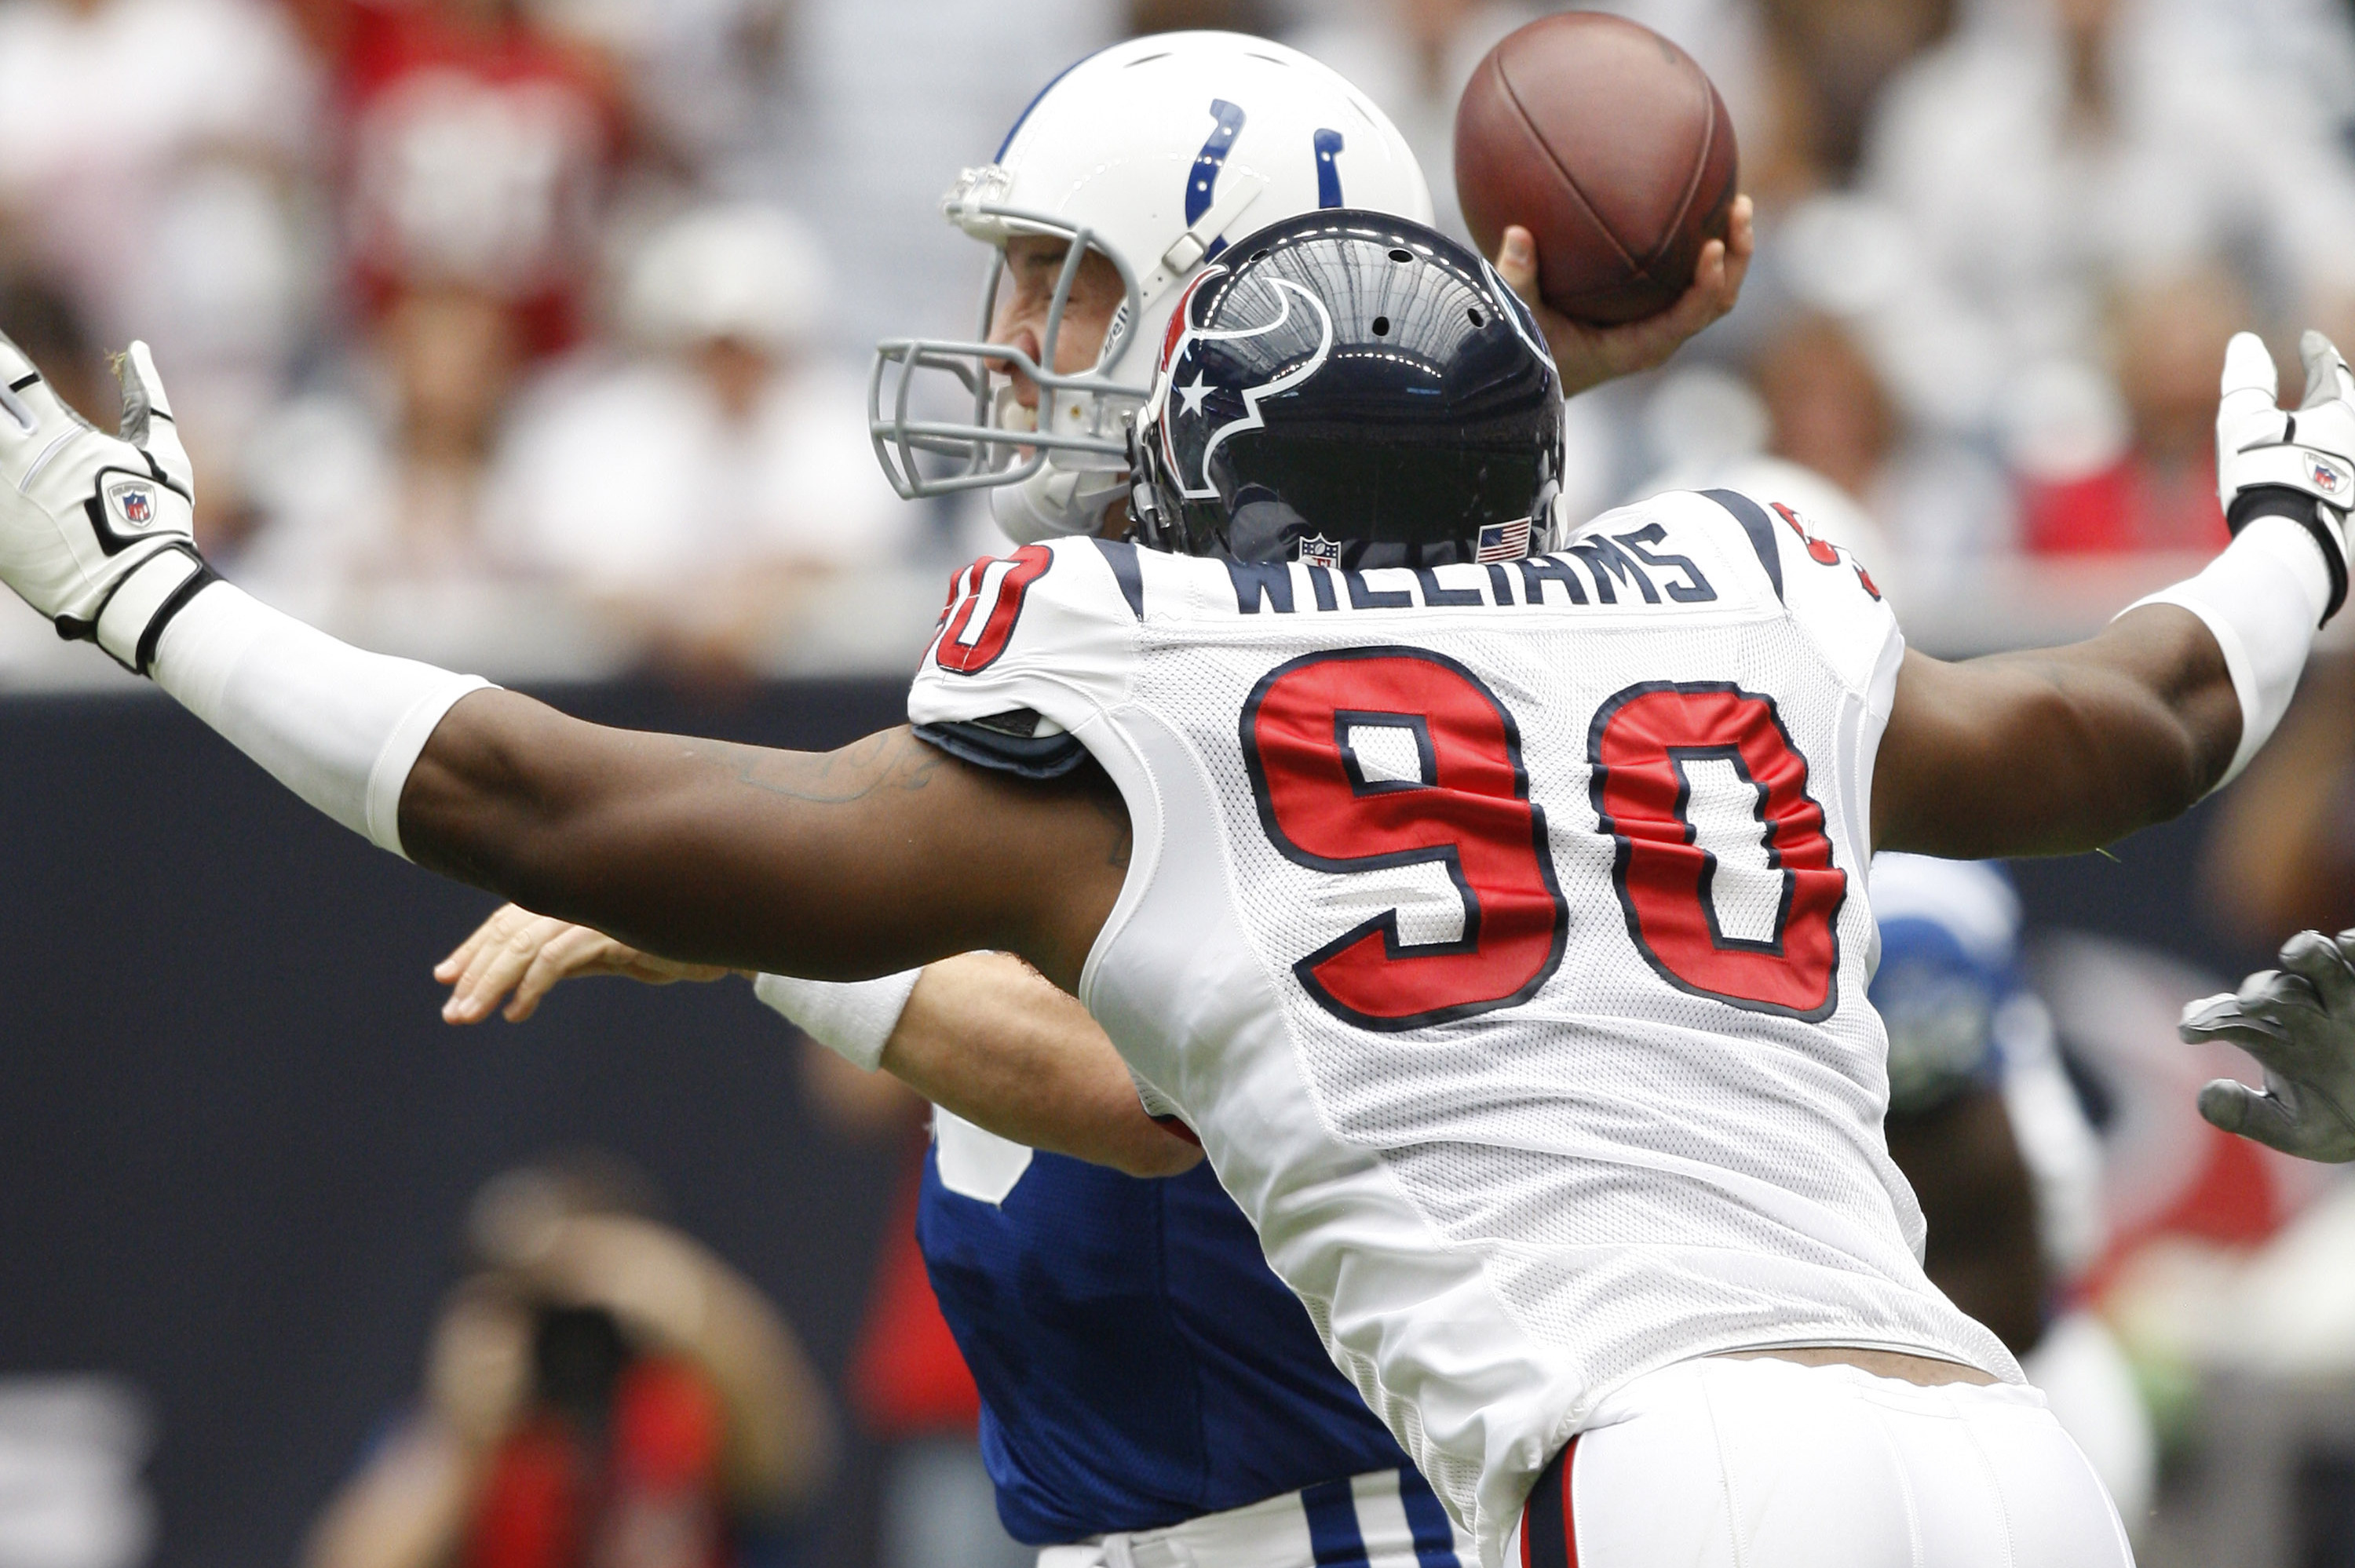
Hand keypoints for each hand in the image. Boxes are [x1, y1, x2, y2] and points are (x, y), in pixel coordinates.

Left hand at [0, 334, 207, 671]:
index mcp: (61, 436)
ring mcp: (1, 497)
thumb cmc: (158, 522)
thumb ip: (147, 397)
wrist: (137, 592)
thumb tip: (138, 349)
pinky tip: (3, 483)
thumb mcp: (164, 455)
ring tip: (6, 453)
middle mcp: (20, 460)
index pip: (11, 375)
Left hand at [436, 903, 734, 1023]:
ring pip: (523, 944)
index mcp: (573, 895)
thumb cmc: (672, 944)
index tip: (447, 977)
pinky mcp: (611, 928)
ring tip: (470, 1016)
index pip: (509, 920)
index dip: (475, 948)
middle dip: (475, 972)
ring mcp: (594, 907)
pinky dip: (531, 987)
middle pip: (508, 931)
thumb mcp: (609, 952)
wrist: (726, 941)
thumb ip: (567, 956)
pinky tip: (517, 1013)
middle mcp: (578, 894)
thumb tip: (521, 980)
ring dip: (492, 983)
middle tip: (455, 1012)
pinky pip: (557, 959)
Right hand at [1493, 194, 1753, 398]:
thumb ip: (1517, 281)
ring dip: (1730, 251)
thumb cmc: (1526, 354)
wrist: (1531, 380)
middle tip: (1738, 207)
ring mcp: (1659, 327)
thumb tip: (1517, 232)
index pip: (1689, 316)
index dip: (1708, 282)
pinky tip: (1696, 209)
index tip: (1712, 245)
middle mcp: (1658, 339)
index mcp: (1638, 348)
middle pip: (1717, 300)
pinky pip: (1689, 283)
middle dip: (1737, 256)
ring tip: (1735, 203)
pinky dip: (1699, 252)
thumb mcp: (1516, 319)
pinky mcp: (1652, 314)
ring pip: (1711, 292)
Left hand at [2178, 928, 2354, 1159]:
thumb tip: (2206, 1095)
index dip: (2208, 1019)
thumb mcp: (2292, 1130)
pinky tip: (2348, 942)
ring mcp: (2345, 1000)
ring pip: (2321, 967)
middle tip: (2248, 1005)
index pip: (2231, 1019)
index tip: (2187, 1030)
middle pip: (2276, 989)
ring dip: (2309, 954)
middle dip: (2261, 992)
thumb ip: (2247, 1115)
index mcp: (2271, 1037)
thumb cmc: (2337, 1123)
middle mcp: (2304, 1011)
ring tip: (2296, 950)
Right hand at [2215, 328, 2354, 616]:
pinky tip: (2319, 479)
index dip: (2317, 353)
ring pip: (2348, 445)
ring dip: (2335, 435)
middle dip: (2338, 393)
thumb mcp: (2243, 419)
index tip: (2310, 341)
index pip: (2330, 370)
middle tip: (2329, 384)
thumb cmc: (2266, 473)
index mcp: (2337, 412)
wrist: (2294, 542)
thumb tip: (2245, 342)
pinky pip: (2345, 479)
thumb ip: (2246, 379)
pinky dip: (2334, 470)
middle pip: (2350, 407)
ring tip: (2319, 434)